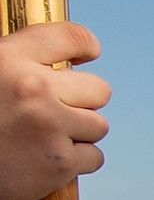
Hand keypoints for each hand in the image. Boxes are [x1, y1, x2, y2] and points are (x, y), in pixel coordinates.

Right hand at [0, 23, 109, 199]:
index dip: (85, 47)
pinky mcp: (58, 163)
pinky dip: (78, 163)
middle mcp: (32, 87)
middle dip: (83, 103)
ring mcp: (48, 125)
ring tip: (47, 140)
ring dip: (80, 134)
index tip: (87, 56)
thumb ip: (14, 63)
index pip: (71, 37)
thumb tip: (59, 63)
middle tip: (57, 114)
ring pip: (98, 125)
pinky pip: (95, 157)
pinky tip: (50, 162)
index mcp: (7, 59)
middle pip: (97, 89)